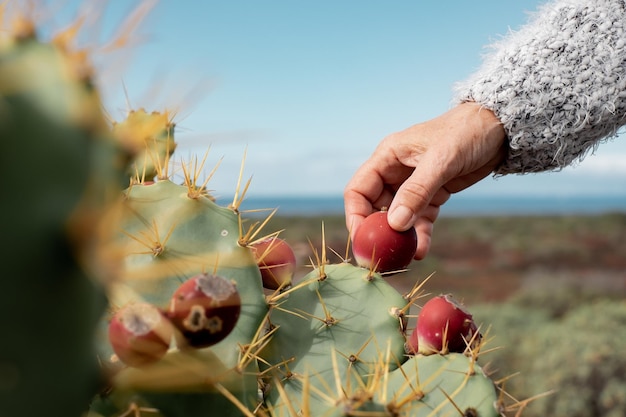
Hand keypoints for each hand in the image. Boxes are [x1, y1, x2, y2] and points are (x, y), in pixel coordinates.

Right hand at [344, 102, 506, 259]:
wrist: (498, 128)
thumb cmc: (466, 132)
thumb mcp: (440, 161)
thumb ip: (416, 191)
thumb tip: (395, 224)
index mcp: (387, 157)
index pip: (358, 190)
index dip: (356, 215)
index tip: (363, 239)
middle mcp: (395, 172)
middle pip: (375, 208)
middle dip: (378, 232)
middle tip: (382, 255)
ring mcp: (413, 185)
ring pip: (398, 217)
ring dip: (400, 238)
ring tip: (403, 259)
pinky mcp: (433, 195)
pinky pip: (420, 220)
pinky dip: (420, 235)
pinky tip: (422, 252)